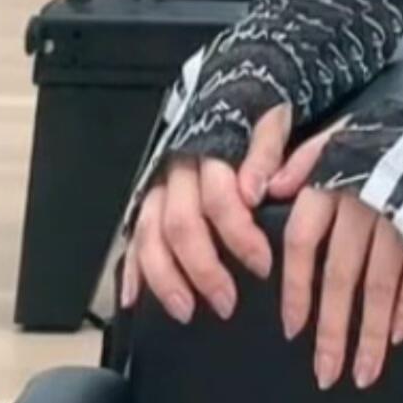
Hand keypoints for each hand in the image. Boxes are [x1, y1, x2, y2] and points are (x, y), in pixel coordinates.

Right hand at [121, 99, 306, 323]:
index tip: (261, 264)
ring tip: (185, 309)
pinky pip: (131, 236)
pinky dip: (130, 269)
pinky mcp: (145, 198)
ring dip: (165, 278)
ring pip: (150, 235)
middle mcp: (178, 169)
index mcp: (210, 147)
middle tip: (226, 301)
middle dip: (203, 268)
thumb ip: (267, 150)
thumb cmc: (251, 113)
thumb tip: (256, 189)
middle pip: (181, 224)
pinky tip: (132, 298)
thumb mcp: (271, 117)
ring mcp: (157, 186)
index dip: (240, 234)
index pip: (219, 196)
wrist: (227, 92)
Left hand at [279, 136, 402, 390]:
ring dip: (370, 331)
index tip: (293, 330)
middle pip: (341, 275)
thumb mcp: (334, 136)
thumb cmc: (381, 136)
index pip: (303, 242)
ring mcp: (400, 213)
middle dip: (333, 330)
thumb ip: (298, 163)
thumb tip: (265, 190)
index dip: (297, 289)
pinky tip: (398, 335)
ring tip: (364, 371)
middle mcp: (363, 201)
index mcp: (331, 181)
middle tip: (326, 372)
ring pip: (380, 282)